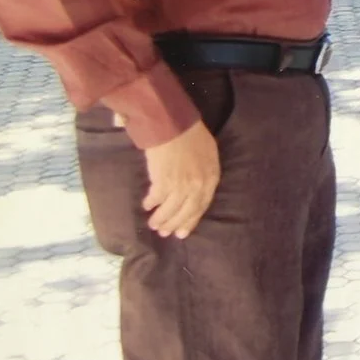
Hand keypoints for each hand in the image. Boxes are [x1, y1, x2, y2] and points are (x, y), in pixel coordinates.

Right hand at [142, 120, 220, 239]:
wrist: (175, 125)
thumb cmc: (192, 135)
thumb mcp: (208, 155)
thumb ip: (204, 173)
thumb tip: (194, 188)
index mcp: (212, 178)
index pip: (202, 206)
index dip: (191, 220)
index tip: (183, 232)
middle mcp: (199, 185)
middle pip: (187, 211)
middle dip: (175, 224)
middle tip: (165, 233)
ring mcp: (182, 185)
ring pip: (171, 209)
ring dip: (161, 219)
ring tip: (154, 225)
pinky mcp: (164, 182)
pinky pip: (157, 199)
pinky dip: (151, 204)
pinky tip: (147, 206)